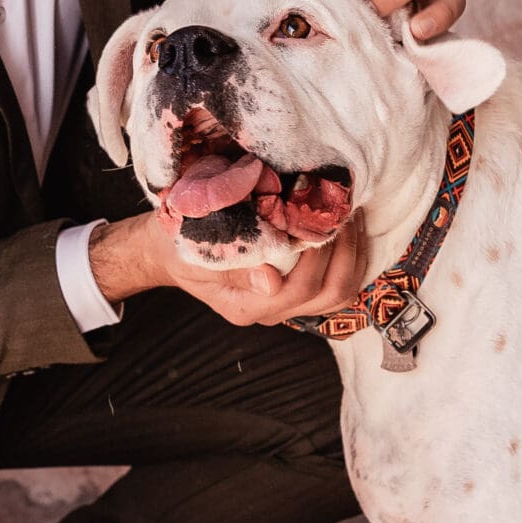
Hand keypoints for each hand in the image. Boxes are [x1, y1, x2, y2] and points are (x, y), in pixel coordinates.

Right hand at [90, 211, 369, 326]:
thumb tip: (269, 278)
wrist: (168, 250)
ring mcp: (284, 305)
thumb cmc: (178, 240)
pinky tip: (349, 228)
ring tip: (353, 216)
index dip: (318, 254)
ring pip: (338, 294)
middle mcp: (269, 312)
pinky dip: (350, 258)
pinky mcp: (294, 292)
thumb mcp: (193, 244)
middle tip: (346, 210)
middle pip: (327, 295)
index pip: (296, 289)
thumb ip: (228, 259)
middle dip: (345, 251)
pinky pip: (334, 285)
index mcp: (245, 305)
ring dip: (354, 255)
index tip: (322, 214)